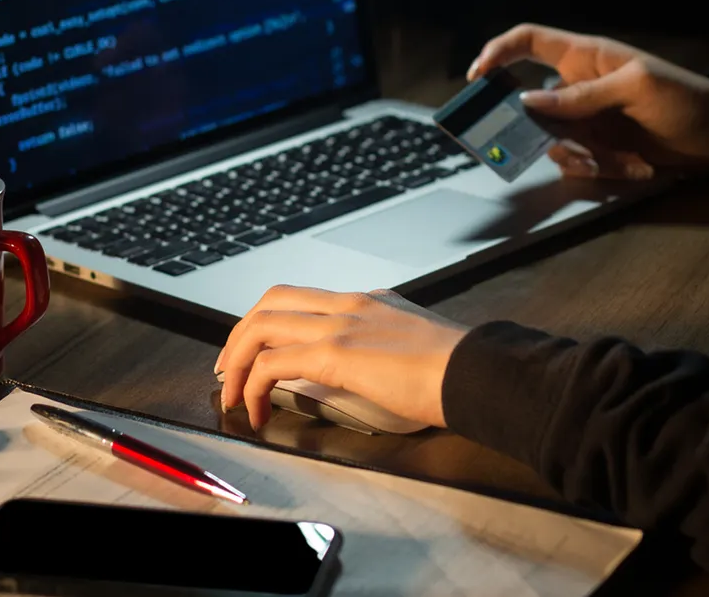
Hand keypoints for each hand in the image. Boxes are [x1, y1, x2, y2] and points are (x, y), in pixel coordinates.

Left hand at [215, 286, 471, 429]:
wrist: (478, 372)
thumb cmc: (458, 369)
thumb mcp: (414, 345)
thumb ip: (386, 347)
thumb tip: (369, 368)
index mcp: (368, 301)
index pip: (302, 298)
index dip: (269, 322)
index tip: (258, 351)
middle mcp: (349, 304)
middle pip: (270, 301)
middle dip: (240, 335)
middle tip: (230, 368)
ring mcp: (341, 324)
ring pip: (261, 326)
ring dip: (237, 361)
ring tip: (233, 394)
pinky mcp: (336, 353)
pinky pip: (272, 363)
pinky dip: (253, 386)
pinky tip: (257, 410)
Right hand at [466, 23, 708, 179]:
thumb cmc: (685, 98)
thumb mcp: (636, 88)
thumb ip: (582, 95)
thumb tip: (528, 101)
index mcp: (585, 57)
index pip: (528, 42)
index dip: (497, 53)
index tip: (477, 78)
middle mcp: (578, 88)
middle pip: (529, 103)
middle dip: (537, 128)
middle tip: (554, 144)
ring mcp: (587, 121)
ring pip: (552, 141)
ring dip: (580, 155)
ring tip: (620, 158)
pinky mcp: (600, 150)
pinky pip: (576, 163)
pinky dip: (599, 169)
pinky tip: (635, 166)